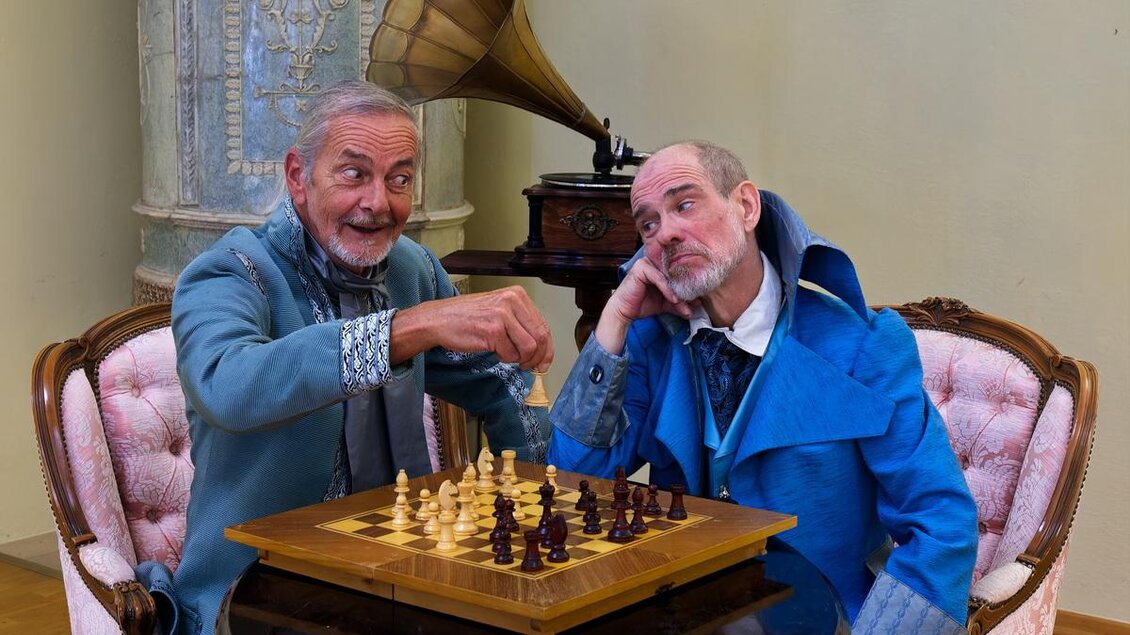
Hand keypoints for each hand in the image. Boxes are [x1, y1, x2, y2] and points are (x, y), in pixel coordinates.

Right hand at [390, 286, 553, 370]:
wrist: (439, 320)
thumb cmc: (468, 317)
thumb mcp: (499, 310)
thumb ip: (521, 323)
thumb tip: (542, 348)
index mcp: (517, 295)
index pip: (543, 325)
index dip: (547, 348)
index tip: (544, 362)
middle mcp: (512, 301)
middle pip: (540, 337)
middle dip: (537, 357)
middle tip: (529, 367)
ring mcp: (503, 315)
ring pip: (528, 347)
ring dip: (520, 359)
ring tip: (507, 357)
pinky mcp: (493, 331)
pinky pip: (510, 354)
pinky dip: (504, 358)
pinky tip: (494, 352)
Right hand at [594, 258, 693, 353]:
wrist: (624, 312)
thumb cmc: (643, 304)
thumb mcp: (666, 304)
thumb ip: (680, 303)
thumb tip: (698, 306)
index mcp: (661, 267)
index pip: (680, 274)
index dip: (690, 286)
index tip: (699, 300)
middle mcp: (655, 262)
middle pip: (676, 274)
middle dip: (686, 290)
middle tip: (695, 302)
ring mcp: (648, 263)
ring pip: (669, 276)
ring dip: (678, 291)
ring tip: (684, 303)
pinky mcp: (641, 268)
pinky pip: (659, 277)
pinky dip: (667, 289)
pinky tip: (673, 299)